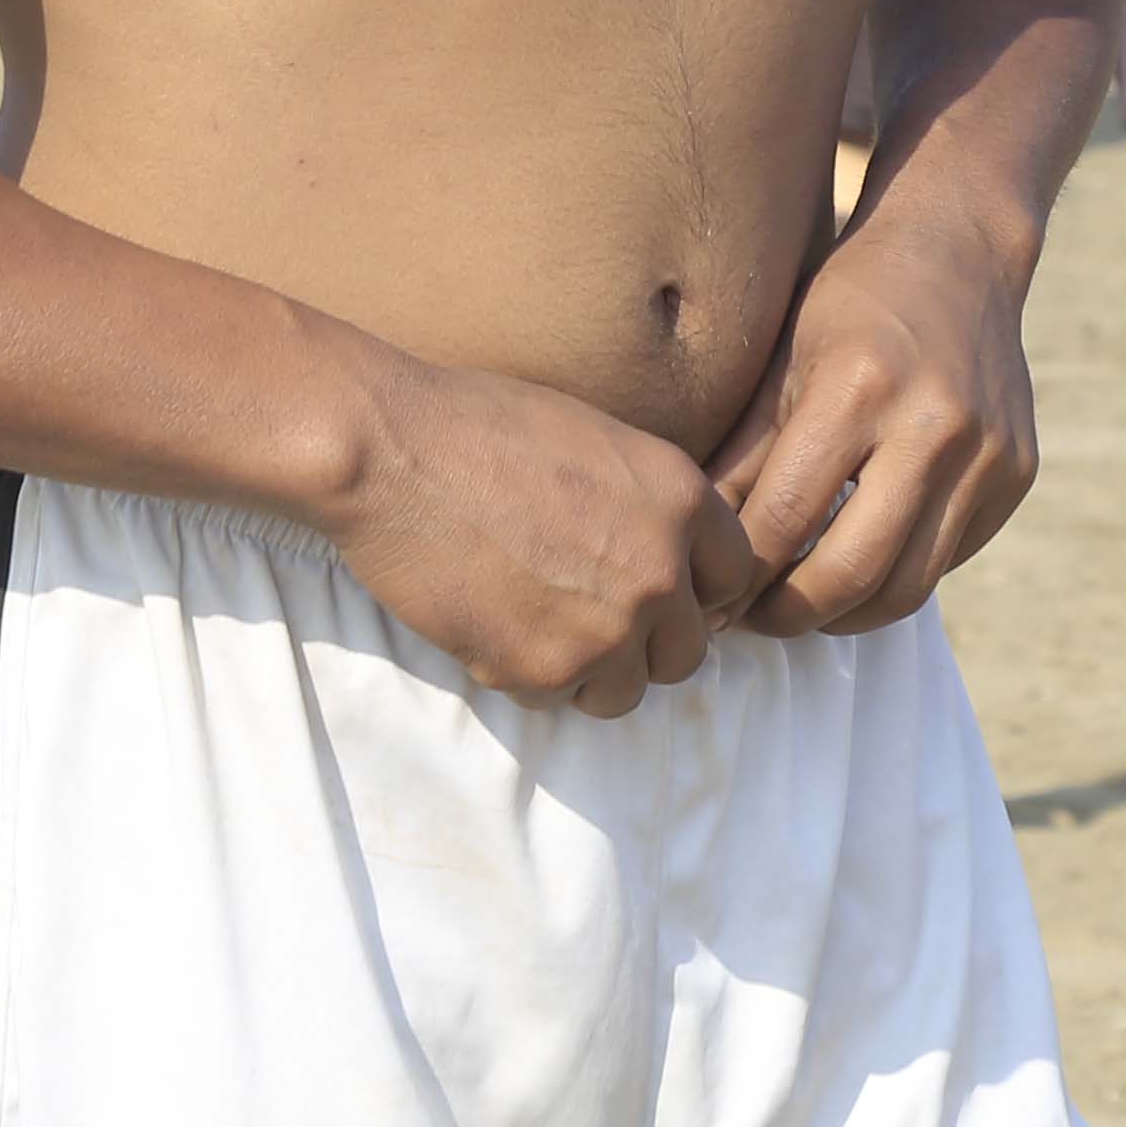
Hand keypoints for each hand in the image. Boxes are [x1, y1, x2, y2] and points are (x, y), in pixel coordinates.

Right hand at [327, 353, 750, 711]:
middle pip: (687, 652)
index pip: (733, 579)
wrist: (392, 454)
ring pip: (625, 691)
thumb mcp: (598, 439)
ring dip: (589, 670)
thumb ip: (650, 503)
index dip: (693, 589)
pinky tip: (491, 622)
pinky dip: (527, 675)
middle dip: (644, 642)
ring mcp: (605, 629)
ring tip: (535, 620)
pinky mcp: (542, 671)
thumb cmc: (481, 426)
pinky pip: (555, 700)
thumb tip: (672, 559)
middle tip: (587, 613)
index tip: (655, 591)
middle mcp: (660, 571)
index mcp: (681, 500)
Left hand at [707, 189, 1041, 637]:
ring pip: (908, 585)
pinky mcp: (1018, 474)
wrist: (959, 248)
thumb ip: (742, 458)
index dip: (740, 574)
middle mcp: (933, 426)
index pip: (785, 519)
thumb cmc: (850, 300)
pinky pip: (949, 560)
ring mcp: (987, 454)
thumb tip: (697, 546)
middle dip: (791, 613)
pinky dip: (899, 576)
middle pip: (852, 572)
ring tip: (804, 602)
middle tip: (755, 619)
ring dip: (847, 613)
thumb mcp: (782, 361)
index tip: (711, 595)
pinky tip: (863, 562)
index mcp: (858, 389)